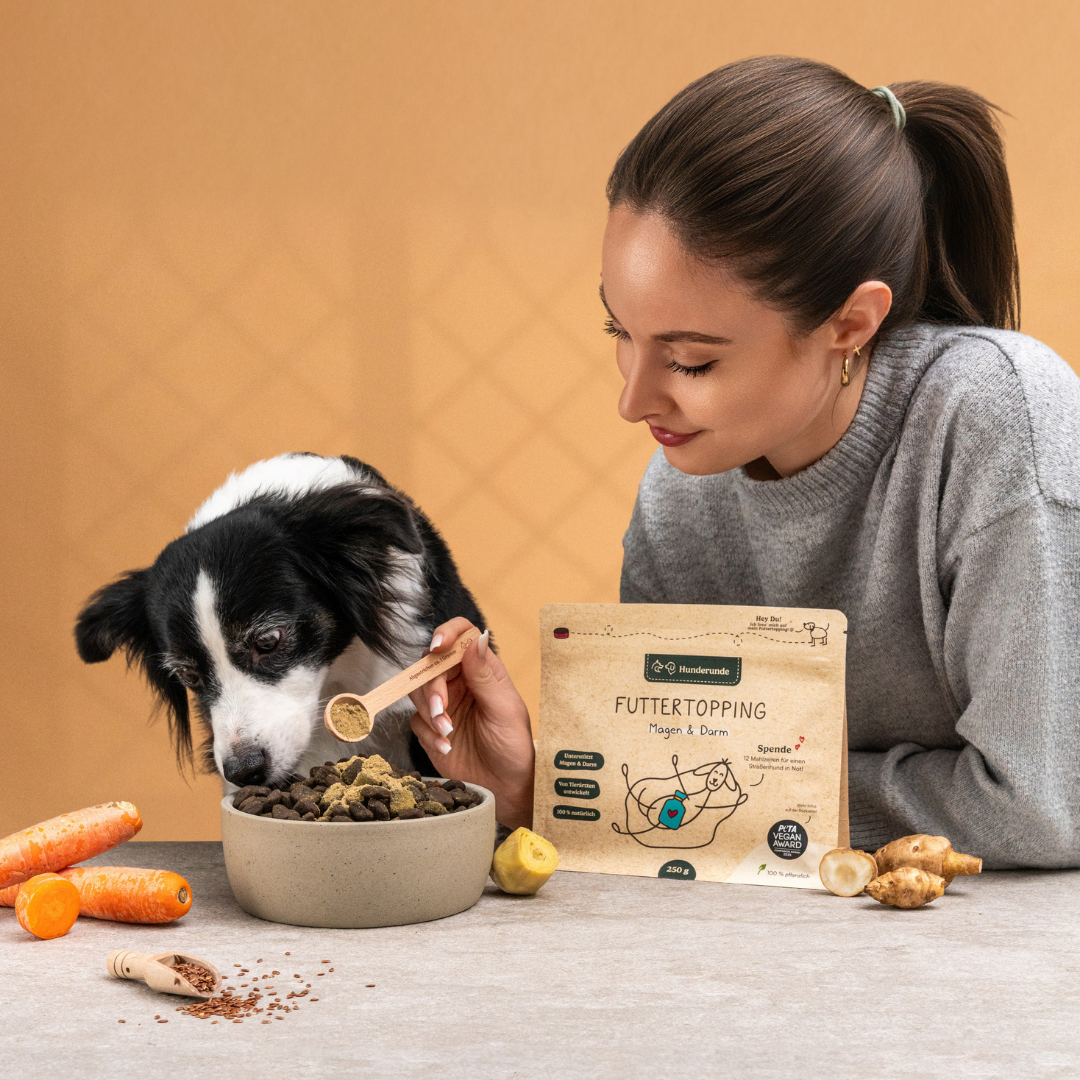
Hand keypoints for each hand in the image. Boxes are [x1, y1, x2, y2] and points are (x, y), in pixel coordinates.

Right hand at [409, 618, 533, 829]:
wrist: (505, 788)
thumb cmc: (514, 747)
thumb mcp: (505, 709)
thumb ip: (485, 675)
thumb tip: (476, 639)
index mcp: (483, 670)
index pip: (462, 636)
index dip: (447, 633)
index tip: (438, 646)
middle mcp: (462, 682)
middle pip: (432, 664)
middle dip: (433, 686)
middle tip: (441, 710)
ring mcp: (445, 704)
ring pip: (418, 689)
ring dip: (428, 710)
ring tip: (447, 731)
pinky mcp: (431, 728)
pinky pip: (416, 720)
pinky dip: (428, 733)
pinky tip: (445, 746)